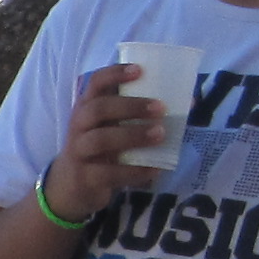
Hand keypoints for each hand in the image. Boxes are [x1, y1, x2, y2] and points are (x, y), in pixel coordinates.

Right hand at [39, 64, 170, 225]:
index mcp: (87, 107)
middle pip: (98, 109)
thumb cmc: (98, 149)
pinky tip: (154, 169)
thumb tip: (189, 102)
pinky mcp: (85, 178)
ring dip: (132, 135)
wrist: (69, 188)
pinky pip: (109, 173)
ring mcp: (79, 152)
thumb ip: (136, 114)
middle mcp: (79, 126)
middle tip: (160, 107)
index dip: (115, 74)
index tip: (140, 71)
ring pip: (101, 139)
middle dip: (130, 106)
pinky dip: (134, 171)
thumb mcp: (108, 127)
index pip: (95, 83)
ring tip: (160, 134)